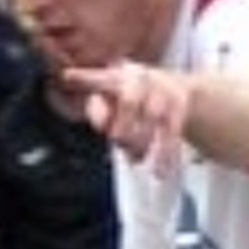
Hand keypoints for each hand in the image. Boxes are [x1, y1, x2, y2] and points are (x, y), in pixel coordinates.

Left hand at [60, 59, 191, 169]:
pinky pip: (172, 130)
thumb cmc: (131, 100)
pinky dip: (166, 153)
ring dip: (142, 143)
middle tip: (118, 143)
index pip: (96, 79)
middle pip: (128, 100)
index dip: (83, 78)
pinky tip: (160, 172)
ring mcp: (161, 87)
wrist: (175, 87)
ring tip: (135, 160)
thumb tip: (104, 127)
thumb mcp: (111, 103)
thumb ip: (100, 114)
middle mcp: (138, 78)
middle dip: (122, 127)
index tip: (68, 76)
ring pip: (152, 116)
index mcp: (114, 77)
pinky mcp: (180, 101)